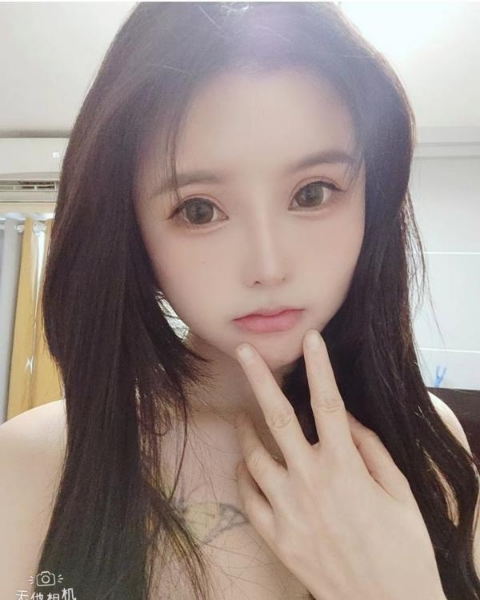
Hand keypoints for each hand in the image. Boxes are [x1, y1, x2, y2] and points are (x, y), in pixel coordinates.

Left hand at [233, 329, 445, 599]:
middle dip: (259, 380)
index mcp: (344, 467)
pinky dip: (244, 475)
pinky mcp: (275, 535)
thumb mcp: (398, 491)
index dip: (319, 367)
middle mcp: (310, 481)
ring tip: (243, 417)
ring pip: (253, 456)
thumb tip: (345, 417)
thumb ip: (370, 448)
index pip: (329, 403)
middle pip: (278, 419)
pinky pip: (248, 496)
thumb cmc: (402, 547)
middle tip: (244, 352)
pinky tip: (246, 464)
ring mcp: (288, 508)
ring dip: (246, 431)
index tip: (311, 339)